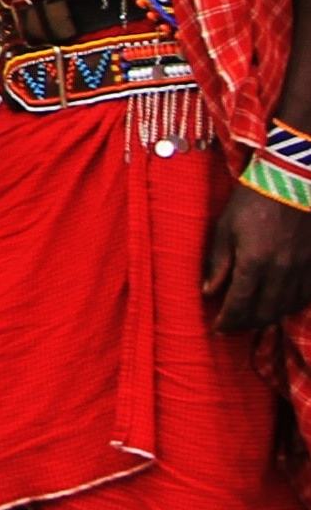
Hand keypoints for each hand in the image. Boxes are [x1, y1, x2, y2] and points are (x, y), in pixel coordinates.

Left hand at [202, 175, 310, 340]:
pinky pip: (304, 296)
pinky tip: (278, 306)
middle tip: (232, 326)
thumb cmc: (251, 202)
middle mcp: (281, 271)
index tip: (217, 328)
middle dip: (246, 324)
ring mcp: (303, 269)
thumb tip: (208, 292)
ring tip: (251, 319)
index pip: (239, 304)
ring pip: (286, 307)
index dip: (228, 320)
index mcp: (254, 262)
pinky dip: (289, 306)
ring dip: (268, 318)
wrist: (291, 181)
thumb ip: (218, 263)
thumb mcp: (225, 229)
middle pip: (265, 312)